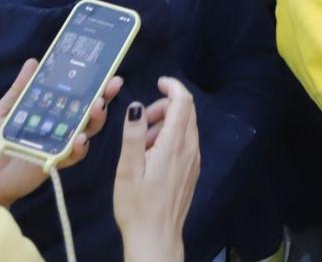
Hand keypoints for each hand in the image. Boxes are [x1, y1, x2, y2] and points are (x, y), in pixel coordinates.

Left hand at [0, 60, 121, 206]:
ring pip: (87, 130)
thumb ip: (20, 89)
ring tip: (98, 106)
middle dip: (104, 96)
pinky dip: (80, 147)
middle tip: (113, 83)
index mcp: (52, 111)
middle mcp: (62, 126)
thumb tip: (33, 61)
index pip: (76, 94)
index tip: (105, 67)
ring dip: (96, 118)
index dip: (92, 81)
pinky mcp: (57, 162)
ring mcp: (61, 144)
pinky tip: (81, 138)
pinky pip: (74, 155)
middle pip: (89, 110)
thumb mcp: (5, 111)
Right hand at [114, 79, 199, 261]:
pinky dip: (170, 138)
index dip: (173, 87)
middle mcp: (190, 149)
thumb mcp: (128, 168)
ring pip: (186, 128)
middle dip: (164, 106)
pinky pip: (186, 143)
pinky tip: (151, 156)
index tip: (158, 82)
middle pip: (186, 112)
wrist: (156, 238)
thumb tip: (139, 106)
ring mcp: (194, 161)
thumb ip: (134, 135)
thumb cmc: (137, 205)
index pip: (183, 103)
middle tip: (140, 122)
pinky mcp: (192, 172)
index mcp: (175, 144)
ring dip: (165, 124)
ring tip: (141, 144)